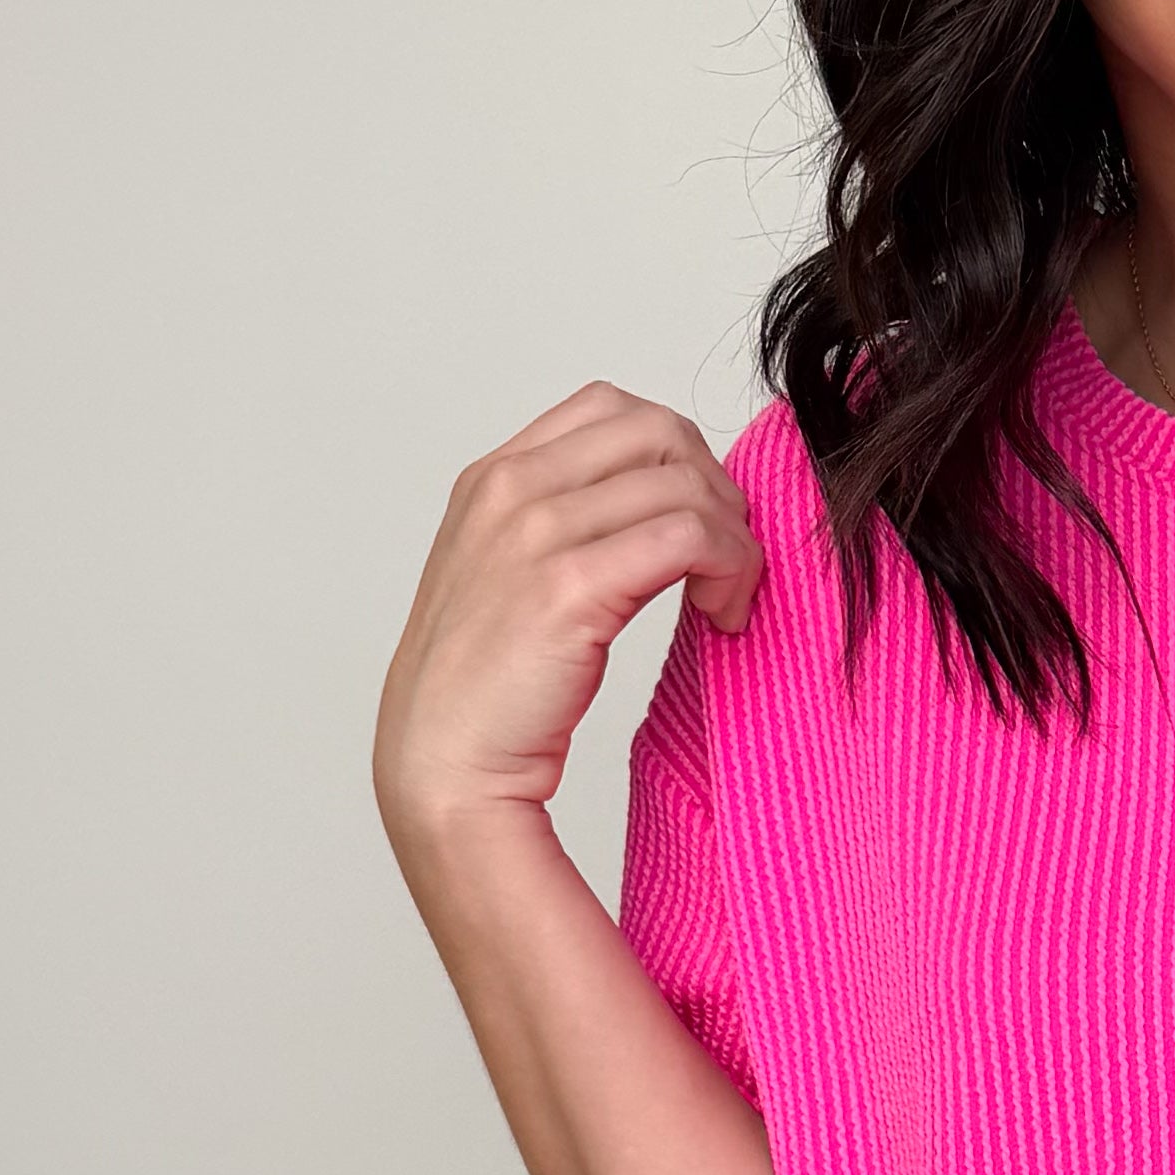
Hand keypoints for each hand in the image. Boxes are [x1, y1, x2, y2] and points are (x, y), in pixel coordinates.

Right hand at [373, 384, 762, 864]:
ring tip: (728, 596)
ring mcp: (536, 532)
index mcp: (493, 477)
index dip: (675, 458)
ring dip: (732, 538)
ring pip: (682, 483)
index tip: (695, 522)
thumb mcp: (514, 578)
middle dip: (714, 489)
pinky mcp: (569, 586)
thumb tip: (659, 508)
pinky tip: (725, 613)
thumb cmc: (485, 691)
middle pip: (658, 432)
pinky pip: (687, 536)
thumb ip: (566, 527)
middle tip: (727, 558)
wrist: (442, 763)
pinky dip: (730, 567)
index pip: (611, 410)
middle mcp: (510, 489)